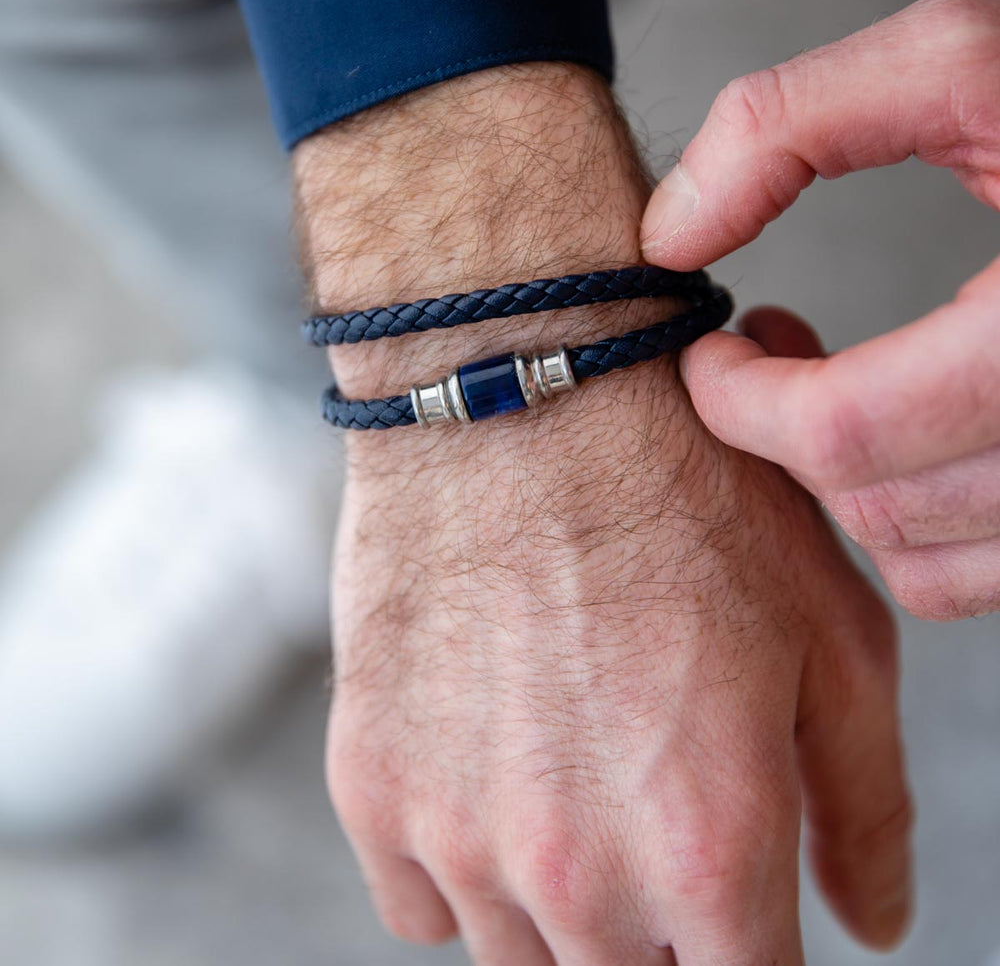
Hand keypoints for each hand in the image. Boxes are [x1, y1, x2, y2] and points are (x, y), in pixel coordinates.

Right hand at [296, 65, 911, 962]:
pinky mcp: (372, 789)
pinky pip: (423, 906)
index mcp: (710, 852)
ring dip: (559, 903)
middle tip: (656, 812)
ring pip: (521, 961)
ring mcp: (456, 838)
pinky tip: (494, 762)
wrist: (514, 385)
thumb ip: (865, 802)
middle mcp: (574, 877)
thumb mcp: (831, 628)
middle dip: (660, 934)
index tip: (742, 909)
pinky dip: (463, 866)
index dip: (756, 960)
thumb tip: (872, 919)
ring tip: (574, 767)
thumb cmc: (684, 488)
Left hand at [641, 0, 999, 619]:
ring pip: (927, 560)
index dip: (740, 398)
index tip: (709, 347)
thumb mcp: (960, 59)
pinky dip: (920, 519)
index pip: (849, 431)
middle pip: (881, 503)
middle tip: (760, 352)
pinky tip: (907, 427)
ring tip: (831, 381)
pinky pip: (983, 577)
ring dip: (848, 479)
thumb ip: (789, 123)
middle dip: (786, 434)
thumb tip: (673, 235)